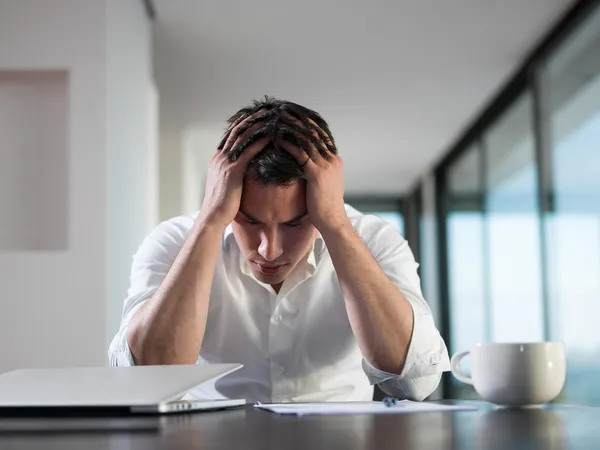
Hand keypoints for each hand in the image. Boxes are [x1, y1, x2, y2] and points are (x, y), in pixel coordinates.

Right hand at [199, 112, 267, 229]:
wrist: (213, 217)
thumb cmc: (222, 206)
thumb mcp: (226, 185)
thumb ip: (233, 174)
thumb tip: (243, 172)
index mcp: (217, 159)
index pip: (230, 135)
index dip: (243, 123)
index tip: (256, 115)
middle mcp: (220, 157)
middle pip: (237, 131)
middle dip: (252, 118)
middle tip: (266, 109)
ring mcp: (226, 163)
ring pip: (243, 137)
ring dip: (258, 125)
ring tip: (271, 116)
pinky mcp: (234, 171)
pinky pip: (249, 151)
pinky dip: (261, 141)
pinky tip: (272, 135)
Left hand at [280, 120, 348, 232]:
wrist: (332, 222)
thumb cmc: (324, 207)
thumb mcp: (323, 183)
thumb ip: (316, 170)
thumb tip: (304, 164)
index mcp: (334, 159)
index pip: (321, 134)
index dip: (306, 122)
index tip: (293, 112)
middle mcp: (332, 159)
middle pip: (314, 132)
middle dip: (298, 119)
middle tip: (283, 109)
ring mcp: (326, 165)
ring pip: (307, 140)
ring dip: (291, 127)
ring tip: (277, 118)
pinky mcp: (317, 174)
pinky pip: (300, 154)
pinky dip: (288, 144)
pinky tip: (276, 138)